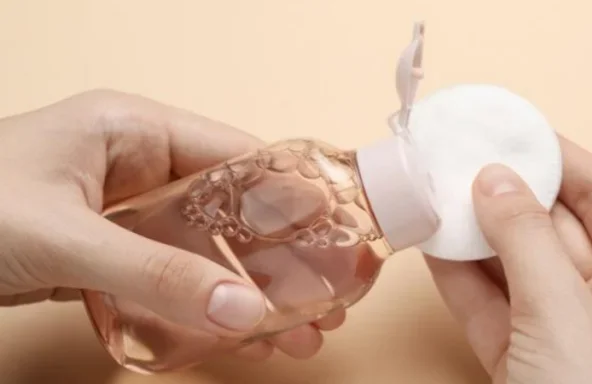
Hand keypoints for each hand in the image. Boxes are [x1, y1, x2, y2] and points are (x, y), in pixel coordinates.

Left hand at [0, 89, 342, 359]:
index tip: (335, 243)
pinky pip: (168, 277)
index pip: (236, 158)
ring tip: (296, 333)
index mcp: (134, 130)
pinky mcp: (106, 252)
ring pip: (203, 249)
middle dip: (278, 260)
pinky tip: (237, 335)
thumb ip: (154, 274)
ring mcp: (121, 212)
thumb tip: (242, 310)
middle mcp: (136, 165)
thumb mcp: (64, 237)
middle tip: (325, 304)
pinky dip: (202, 306)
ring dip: (247, 291)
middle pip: (229, 210)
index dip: (291, 200)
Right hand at [426, 137, 591, 382]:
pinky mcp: (525, 361)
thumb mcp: (563, 319)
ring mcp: (566, 332)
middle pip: (553, 227)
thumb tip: (493, 179)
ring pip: (515, 265)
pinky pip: (491, 305)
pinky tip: (431, 243)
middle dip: (503, 194)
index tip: (510, 127)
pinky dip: (460, 277)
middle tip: (457, 158)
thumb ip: (525, 242)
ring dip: (473, 233)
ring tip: (433, 193)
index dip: (558, 156)